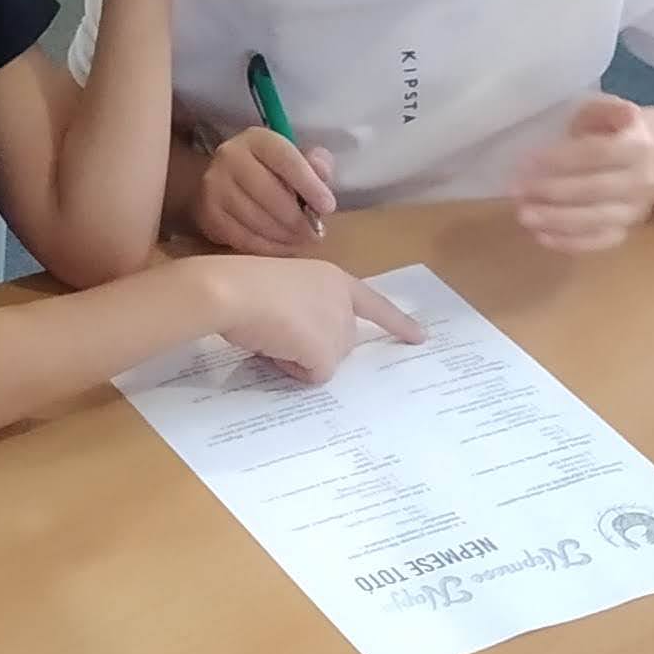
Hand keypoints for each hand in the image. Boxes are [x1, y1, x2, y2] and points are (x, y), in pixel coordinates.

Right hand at [193, 125, 335, 254]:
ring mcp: (214, 187)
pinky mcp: (208, 215)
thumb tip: (322, 175)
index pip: (286, 160)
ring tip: (300, 240)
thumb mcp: (293, 158)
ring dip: (284, 236)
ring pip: (257, 220)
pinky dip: (268, 248)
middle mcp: (230, 157)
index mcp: (257, 139)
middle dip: (297, 219)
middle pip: (270, 194)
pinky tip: (282, 247)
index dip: (310, 185)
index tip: (328, 207)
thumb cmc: (268, 171)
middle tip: (315, 233)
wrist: (222, 183)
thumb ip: (314, 164)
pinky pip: (243, 238)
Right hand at [203, 258, 423, 381]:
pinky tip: (274, 348)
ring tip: (271, 335)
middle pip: (343, 341)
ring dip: (300, 357)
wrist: (232, 291)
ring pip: (329, 359)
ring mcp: (338, 325)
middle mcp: (343, 300)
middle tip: (278, 333)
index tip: (420, 337)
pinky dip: (292, 369)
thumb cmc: (245, 285)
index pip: (373, 303)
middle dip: (315, 346)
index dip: (397, 322)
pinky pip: (315, 375)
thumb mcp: (284, 291)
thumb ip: (306, 309)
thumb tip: (304, 344)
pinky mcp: (327, 350)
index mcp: (333, 278)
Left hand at [513, 93, 653, 252]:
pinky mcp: (626, 231)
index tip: (526, 161)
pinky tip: (541, 236)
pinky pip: (599, 242)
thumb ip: (605, 109)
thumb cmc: (611, 130)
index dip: (562, 159)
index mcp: (637, 146)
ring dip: (556, 220)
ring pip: (596, 220)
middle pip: (595, 190)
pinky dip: (570, 243)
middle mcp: (642, 181)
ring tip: (523, 215)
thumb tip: (624, 113)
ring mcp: (635, 210)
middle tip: (516, 191)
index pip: (598, 154)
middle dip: (552, 191)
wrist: (646, 160)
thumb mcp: (605, 110)